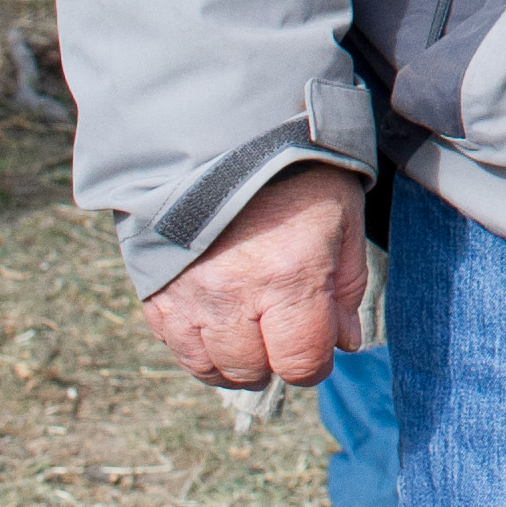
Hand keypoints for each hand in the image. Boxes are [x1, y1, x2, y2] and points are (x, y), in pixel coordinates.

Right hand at [141, 161, 366, 389]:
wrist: (220, 135)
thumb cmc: (295, 172)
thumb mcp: (342, 216)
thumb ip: (347, 285)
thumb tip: (344, 341)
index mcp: (291, 275)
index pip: (302, 362)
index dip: (316, 362)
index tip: (319, 345)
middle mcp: (237, 294)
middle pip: (256, 371)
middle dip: (278, 359)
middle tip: (285, 329)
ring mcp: (191, 297)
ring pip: (214, 368)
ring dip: (238, 360)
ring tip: (252, 329)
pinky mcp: (158, 295)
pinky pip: (178, 350)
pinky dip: (202, 348)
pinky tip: (220, 323)